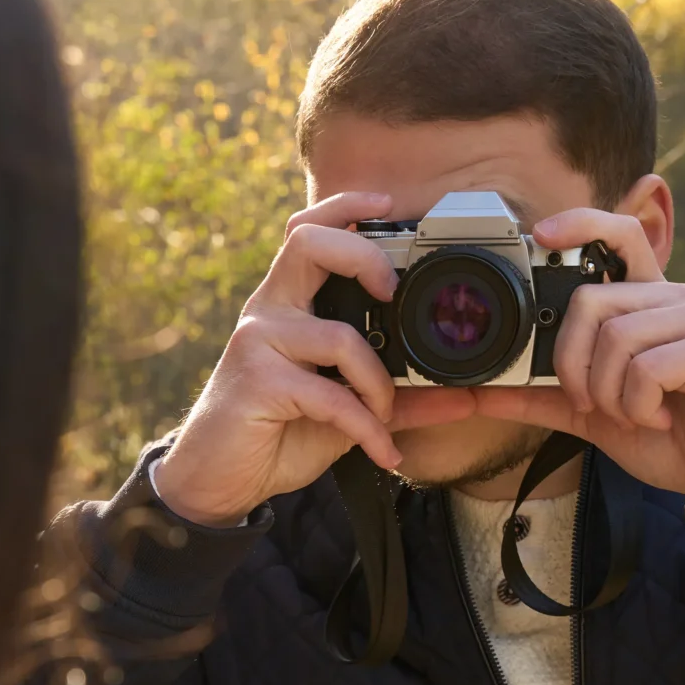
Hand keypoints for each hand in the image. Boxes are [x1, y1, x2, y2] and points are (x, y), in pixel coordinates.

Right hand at [151, 194, 400, 527]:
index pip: (307, 232)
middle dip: (364, 256)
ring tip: (386, 419)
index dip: (343, 208)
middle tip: (393, 293)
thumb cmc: (277, 433)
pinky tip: (382, 453)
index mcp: (288, 303)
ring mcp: (258, 342)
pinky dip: (368, 428)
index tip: (386, 205)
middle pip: (309, 243)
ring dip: (380, 384)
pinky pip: (331, 396)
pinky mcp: (257, 382)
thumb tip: (465, 398)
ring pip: (340, 336)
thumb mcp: (345, 412)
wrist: (219, 479)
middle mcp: (269, 311)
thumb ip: (398, 398)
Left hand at [530, 209, 684, 513]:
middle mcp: (673, 298)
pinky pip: (647, 367)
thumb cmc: (665, 435)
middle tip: (591, 403)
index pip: (617, 236)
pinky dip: (638, 406)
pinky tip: (660, 418)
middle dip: (573, 365)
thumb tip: (476, 392)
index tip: (541, 236)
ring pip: (616, 337)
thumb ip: (540, 396)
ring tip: (635, 415)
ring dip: (609, 395)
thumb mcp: (590, 414)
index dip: (581, 224)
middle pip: (591, 301)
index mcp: (645, 304)